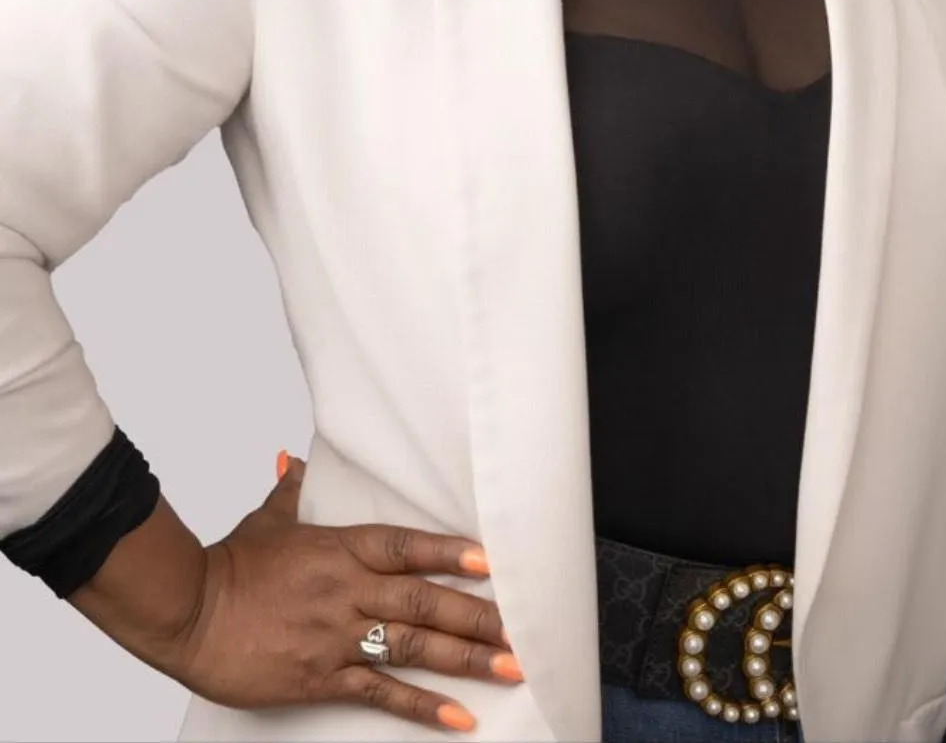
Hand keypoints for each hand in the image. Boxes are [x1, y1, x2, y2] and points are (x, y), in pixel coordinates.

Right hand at [165, 455, 517, 732]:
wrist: (188, 613)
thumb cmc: (228, 566)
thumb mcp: (267, 520)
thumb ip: (291, 492)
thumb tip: (294, 461)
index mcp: (340, 549)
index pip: (407, 546)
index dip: (449, 552)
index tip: (490, 561)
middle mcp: (348, 591)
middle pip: (425, 600)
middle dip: (478, 614)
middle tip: (524, 626)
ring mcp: (338, 636)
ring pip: (415, 646)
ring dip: (467, 657)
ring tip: (510, 666)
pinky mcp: (322, 677)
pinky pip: (381, 693)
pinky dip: (422, 706)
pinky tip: (458, 717)